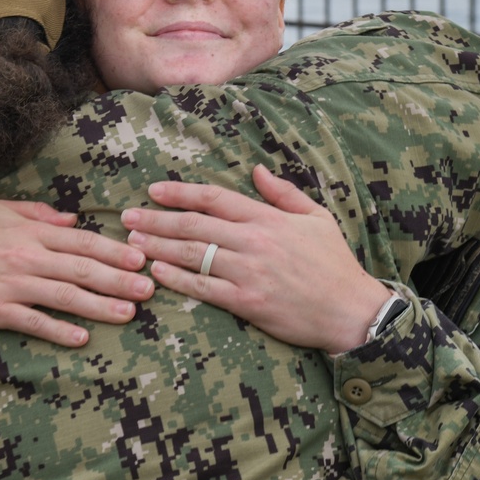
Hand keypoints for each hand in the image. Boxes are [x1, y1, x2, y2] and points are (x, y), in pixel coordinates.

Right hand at [0, 200, 153, 346]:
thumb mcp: (1, 210)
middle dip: (119, 279)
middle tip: (149, 289)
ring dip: (99, 306)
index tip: (142, 258)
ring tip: (128, 314)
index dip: (115, 251)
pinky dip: (57, 330)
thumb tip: (73, 219)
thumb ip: (40, 214)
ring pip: (64, 296)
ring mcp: (12, 285)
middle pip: (82, 269)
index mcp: (32, 232)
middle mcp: (27, 257)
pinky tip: (81, 338)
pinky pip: (32, 322)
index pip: (83, 241)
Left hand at [120, 165, 389, 354]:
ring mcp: (249, 271)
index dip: (180, 193)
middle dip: (156, 220)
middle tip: (127, 217)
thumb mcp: (316, 217)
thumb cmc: (334, 264)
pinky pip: (204, 288)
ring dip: (158, 247)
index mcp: (267, 218)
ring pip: (193, 254)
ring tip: (132, 243)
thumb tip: (256, 169)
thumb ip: (283, 193)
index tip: (153, 191)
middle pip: (194, 225)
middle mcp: (254, 240)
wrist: (352, 310)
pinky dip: (177, 279)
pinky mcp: (247, 301)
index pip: (214, 198)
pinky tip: (156, 273)